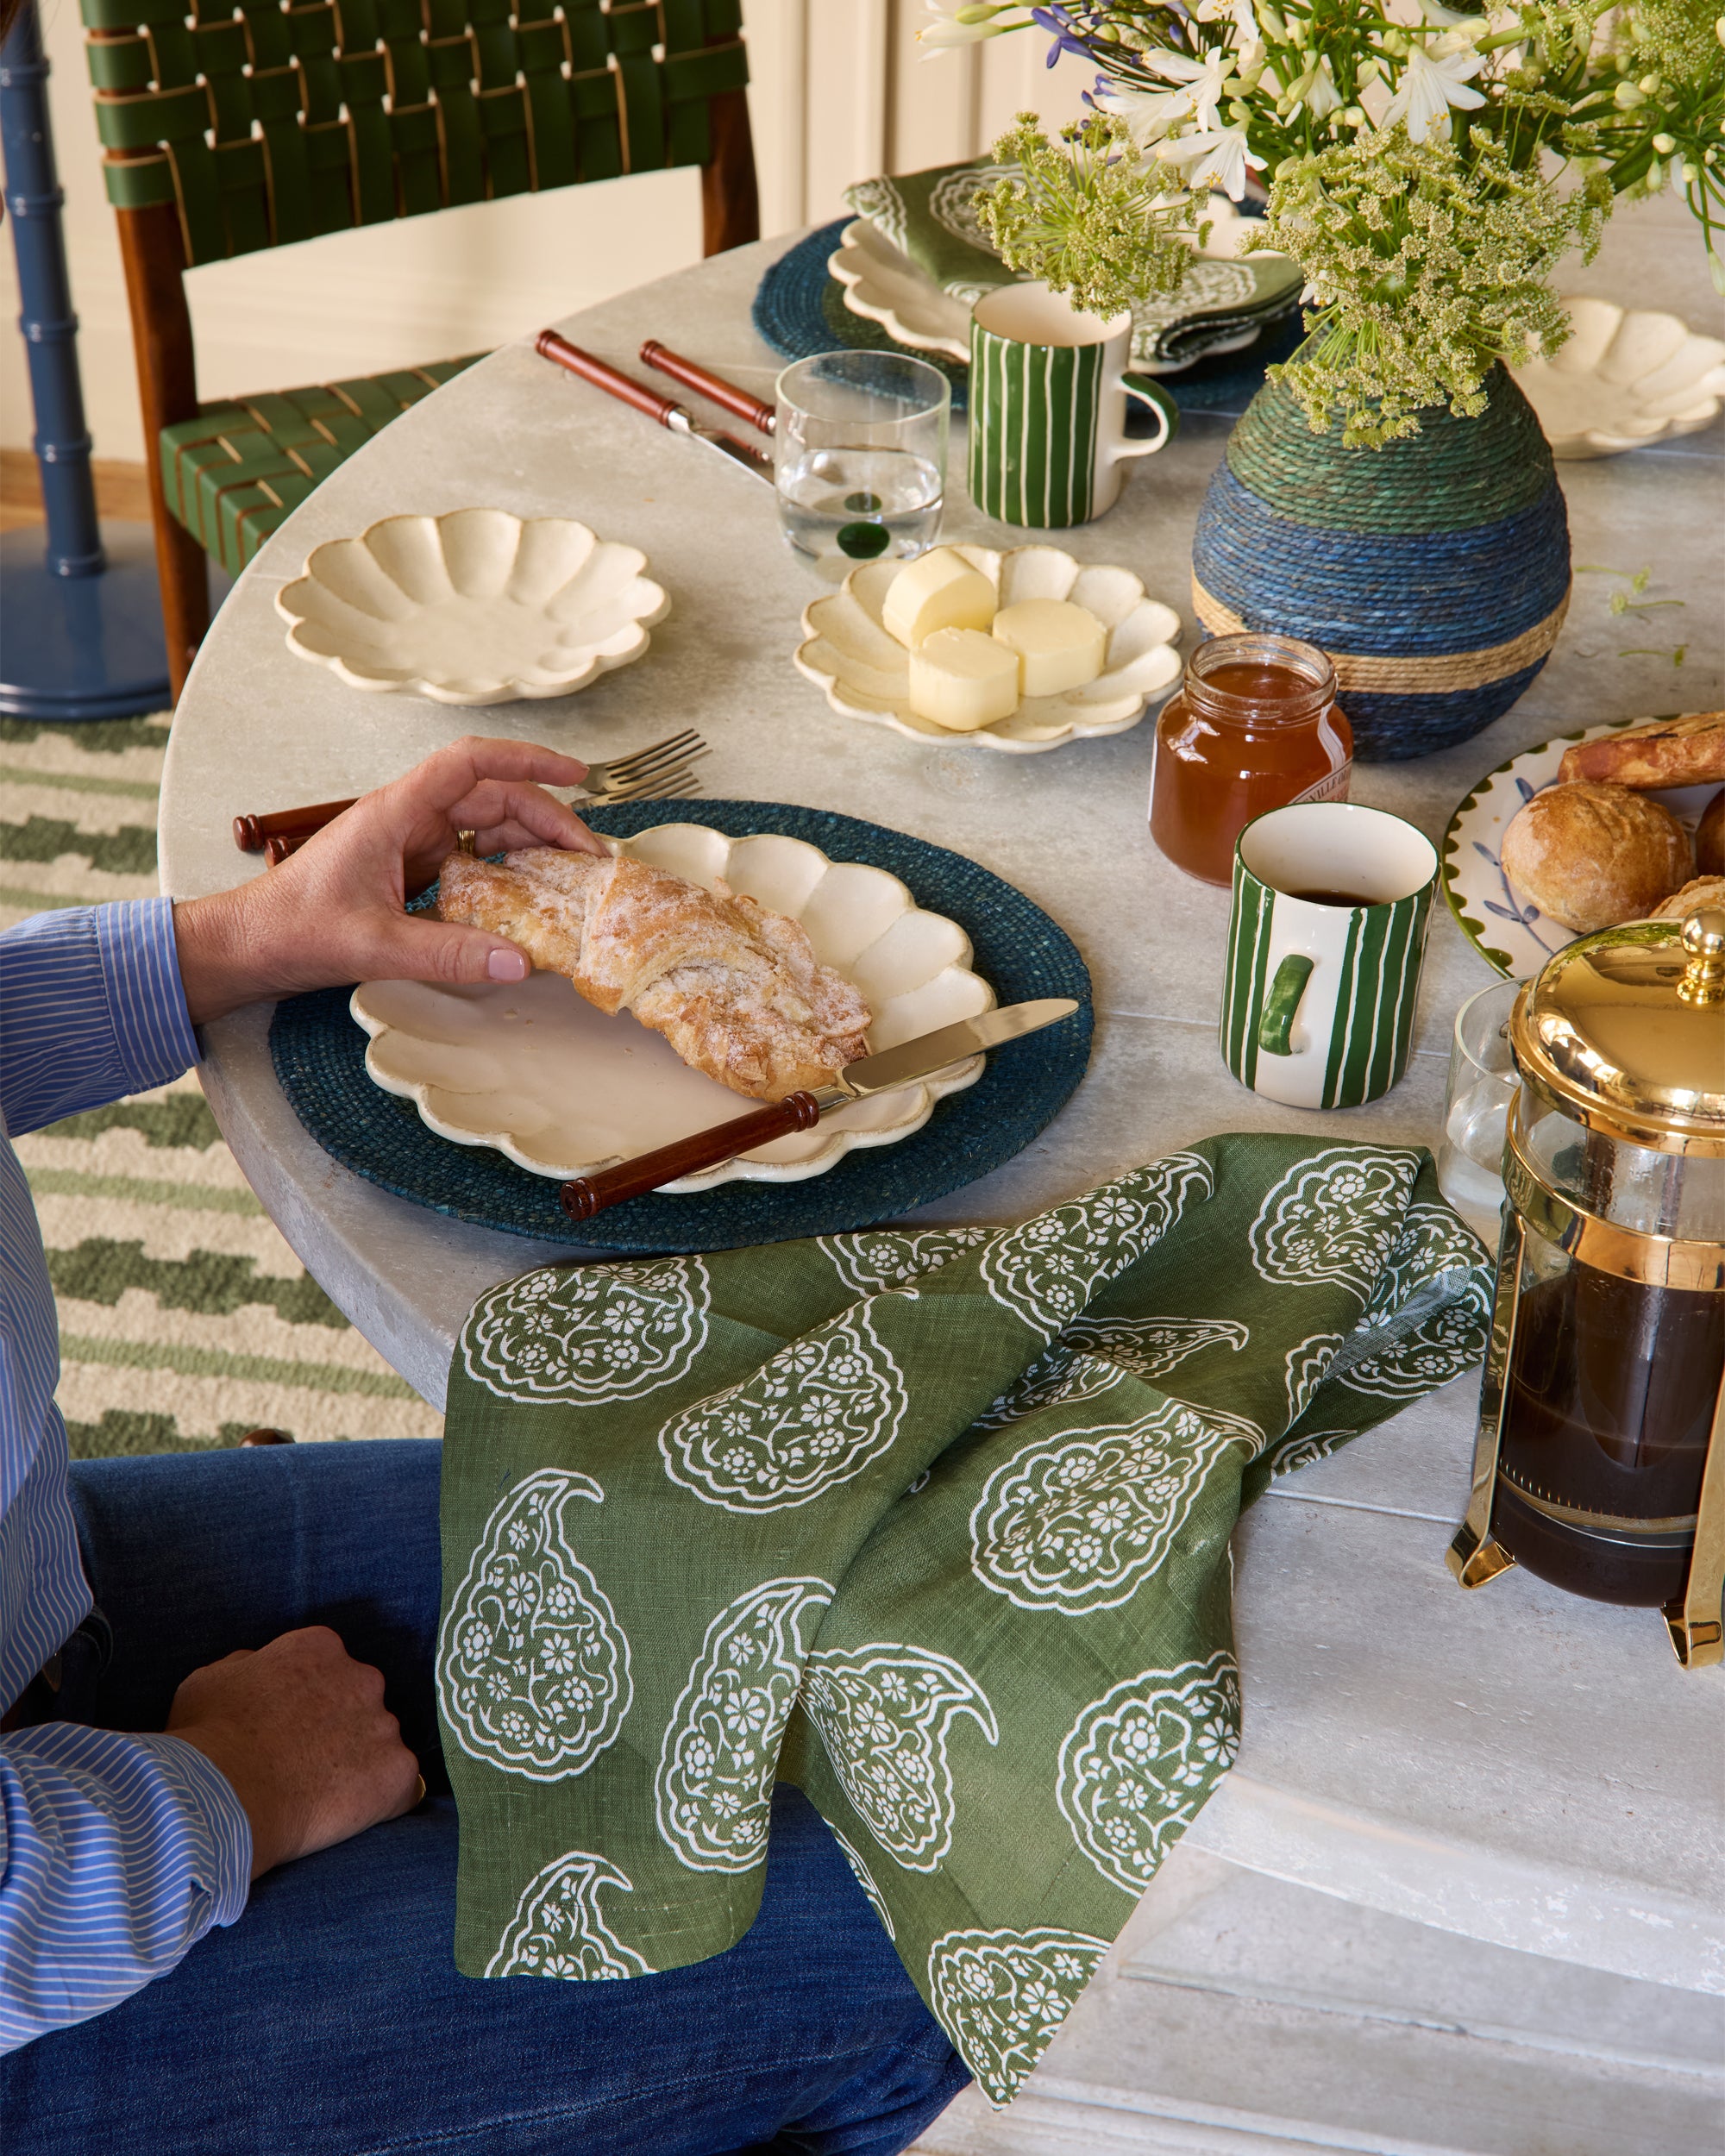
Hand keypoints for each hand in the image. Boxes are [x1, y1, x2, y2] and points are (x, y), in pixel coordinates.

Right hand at [167, 1626, 420, 1878]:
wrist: (225, 1797)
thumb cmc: (207, 1739)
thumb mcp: (210, 1681)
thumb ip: (247, 1666)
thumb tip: (258, 1667)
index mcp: (319, 1648)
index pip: (326, 1666)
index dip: (307, 1700)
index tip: (288, 1726)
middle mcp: (362, 1677)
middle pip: (360, 1701)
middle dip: (340, 1727)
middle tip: (305, 1763)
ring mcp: (385, 1725)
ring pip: (381, 1744)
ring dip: (359, 1765)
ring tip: (319, 1796)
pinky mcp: (399, 1771)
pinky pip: (402, 1787)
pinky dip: (382, 1802)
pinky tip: (347, 1816)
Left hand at [172, 735, 608, 1023]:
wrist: (247, 946)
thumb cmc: (292, 929)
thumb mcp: (374, 946)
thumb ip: (448, 953)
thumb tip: (519, 961)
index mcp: (395, 813)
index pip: (470, 764)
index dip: (527, 760)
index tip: (576, 773)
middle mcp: (406, 819)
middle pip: (492, 798)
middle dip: (547, 819)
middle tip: (590, 858)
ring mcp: (409, 843)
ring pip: (485, 828)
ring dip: (530, 846)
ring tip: (571, 877)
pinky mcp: (409, 870)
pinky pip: (470, 860)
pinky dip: (505, 872)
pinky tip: (528, 900)